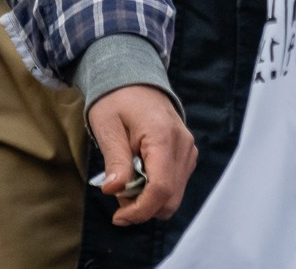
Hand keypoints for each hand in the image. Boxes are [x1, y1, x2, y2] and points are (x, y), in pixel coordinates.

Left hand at [88, 84, 196, 225]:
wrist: (133, 77)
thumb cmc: (116, 98)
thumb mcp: (107, 126)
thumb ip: (115, 160)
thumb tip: (114, 191)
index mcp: (164, 137)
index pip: (161, 188)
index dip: (140, 210)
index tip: (119, 218)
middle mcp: (183, 145)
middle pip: (170, 198)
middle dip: (143, 207)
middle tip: (116, 196)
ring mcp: (188, 150)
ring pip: (174, 195)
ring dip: (149, 200)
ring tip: (124, 182)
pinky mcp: (186, 154)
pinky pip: (175, 183)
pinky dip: (156, 190)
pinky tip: (137, 175)